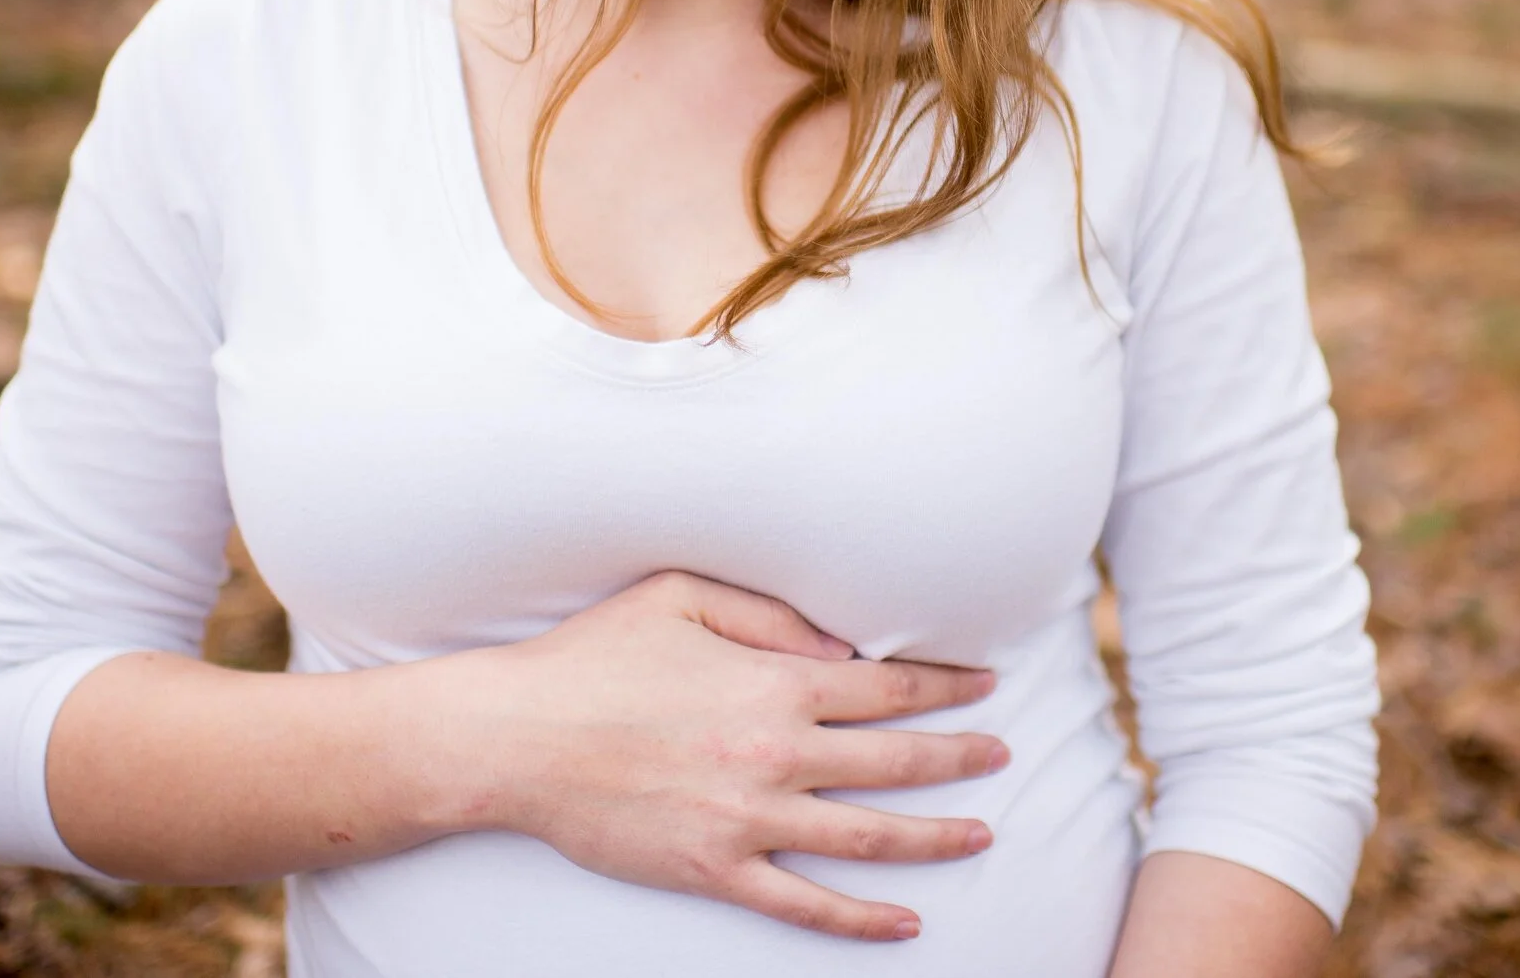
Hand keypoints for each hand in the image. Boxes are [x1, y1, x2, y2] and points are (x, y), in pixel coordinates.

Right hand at [404, 570, 1008, 940]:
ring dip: (934, 837)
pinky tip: (906, 922)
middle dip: (959, 756)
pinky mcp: (714, 869)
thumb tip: (845, 644)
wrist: (516, 737)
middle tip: (1003, 753)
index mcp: (771, 683)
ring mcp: (747, 819)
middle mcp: (773, 753)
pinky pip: (804, 905)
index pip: (887, 686)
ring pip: (867, 836)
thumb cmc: (592, 657)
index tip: (985, 686)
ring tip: (982, 833)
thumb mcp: (679, 596)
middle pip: (895, 760)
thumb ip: (770, 615)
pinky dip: (861, 919)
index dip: (946, 686)